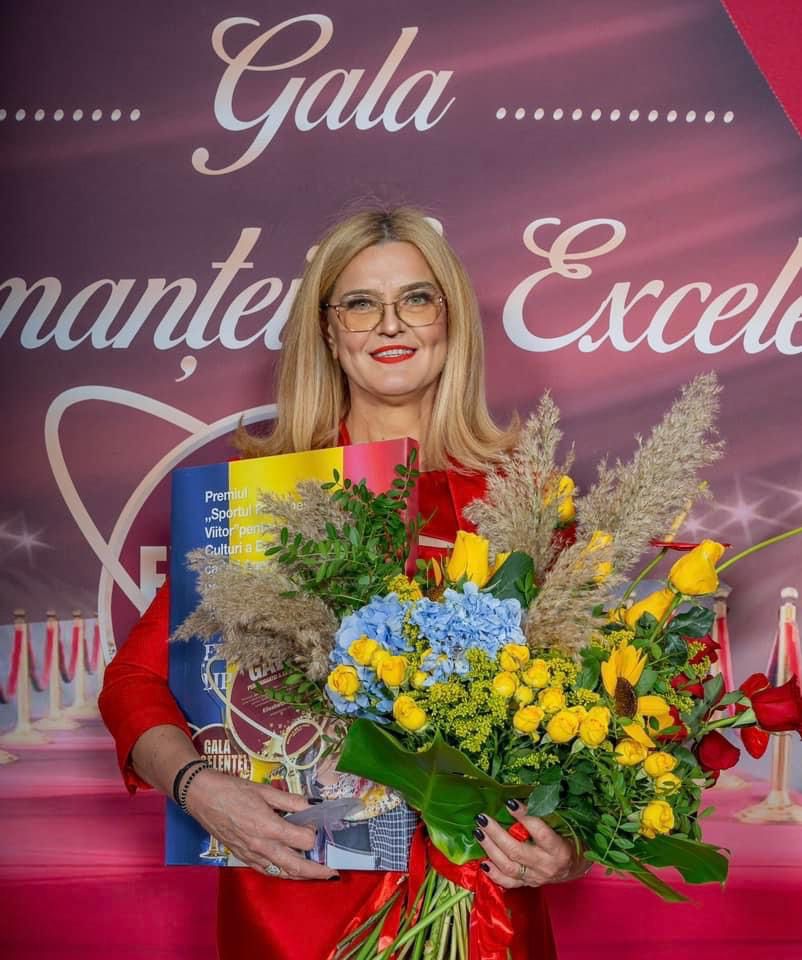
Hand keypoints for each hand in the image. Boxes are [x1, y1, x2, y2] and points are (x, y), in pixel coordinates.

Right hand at [185, 769, 337, 880]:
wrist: (203, 797)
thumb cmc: (233, 790)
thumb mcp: (265, 790)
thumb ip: (290, 801)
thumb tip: (310, 807)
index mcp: (269, 827)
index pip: (303, 840)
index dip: (313, 833)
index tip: (315, 824)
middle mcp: (262, 846)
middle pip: (295, 866)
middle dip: (316, 871)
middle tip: (331, 873)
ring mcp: (251, 854)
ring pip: (281, 872)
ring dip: (300, 875)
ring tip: (314, 874)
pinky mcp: (242, 857)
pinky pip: (266, 870)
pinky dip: (281, 872)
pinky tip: (288, 869)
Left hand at [473, 799, 590, 888]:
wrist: (575, 868)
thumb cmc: (570, 840)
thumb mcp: (564, 826)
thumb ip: (545, 816)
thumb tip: (520, 797)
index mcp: (559, 849)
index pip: (539, 832)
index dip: (524, 816)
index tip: (509, 803)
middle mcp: (546, 866)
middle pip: (516, 851)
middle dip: (496, 833)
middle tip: (483, 818)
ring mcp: (535, 877)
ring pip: (508, 867)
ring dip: (490, 849)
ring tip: (478, 833)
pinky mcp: (528, 885)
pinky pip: (508, 883)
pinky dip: (494, 874)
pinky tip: (483, 862)